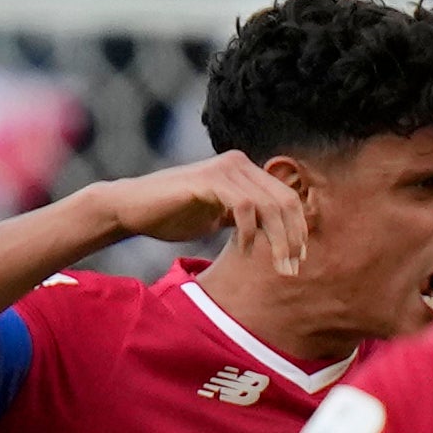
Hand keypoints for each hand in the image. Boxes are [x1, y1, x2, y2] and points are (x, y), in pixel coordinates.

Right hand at [96, 157, 306, 276]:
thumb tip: (277, 235)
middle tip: (292, 269)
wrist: (133, 208)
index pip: (287, 197)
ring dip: (277, 241)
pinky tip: (245, 251)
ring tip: (277, 267)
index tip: (299, 259)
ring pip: (269, 205)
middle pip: (285, 201)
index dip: (298, 229)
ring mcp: (224, 169)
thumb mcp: (219, 216)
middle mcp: (239, 163)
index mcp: (245, 170)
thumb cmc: (173, 215)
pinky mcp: (208, 180)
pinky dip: (250, 232)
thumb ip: (246, 218)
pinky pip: (243, 207)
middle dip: (293, 238)